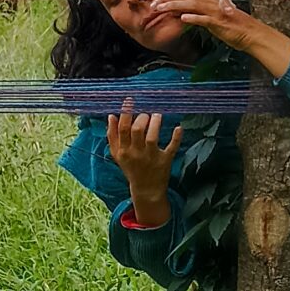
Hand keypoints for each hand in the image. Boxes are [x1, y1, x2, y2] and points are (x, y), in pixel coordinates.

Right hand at [106, 98, 182, 228]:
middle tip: (146, 114)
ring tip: (157, 115)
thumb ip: (112, 136)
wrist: (146, 189)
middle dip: (141, 118)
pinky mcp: (165, 161)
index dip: (125, 112)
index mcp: (123, 151)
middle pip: (137, 130)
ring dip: (155, 123)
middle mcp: (136, 153)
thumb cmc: (131, 168)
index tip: (130, 101)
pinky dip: (176, 138)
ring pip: (152, 137)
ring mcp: (151, 157)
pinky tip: (178, 128)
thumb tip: (111, 116)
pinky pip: (171, 148)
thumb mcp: (117, 155)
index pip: (122, 129)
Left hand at [150, 0, 254, 48]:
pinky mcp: (220, 23)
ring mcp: (216, 12)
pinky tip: (183, 18)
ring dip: (176, 6)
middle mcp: (212, 2)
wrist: (251, 33)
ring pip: (193, 5)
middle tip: (154, 4)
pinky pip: (205, 20)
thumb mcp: (213, 6)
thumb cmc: (232, 22)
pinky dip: (194, 18)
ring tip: (162, 9)